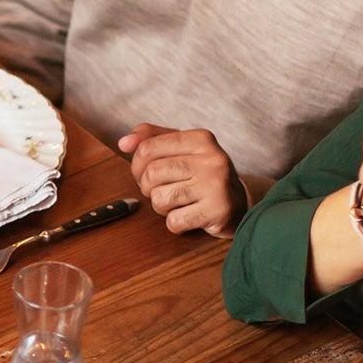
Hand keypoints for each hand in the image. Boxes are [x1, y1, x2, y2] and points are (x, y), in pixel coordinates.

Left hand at [118, 124, 242, 235]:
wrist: (238, 204)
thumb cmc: (202, 175)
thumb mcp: (182, 150)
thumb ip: (152, 139)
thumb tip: (124, 143)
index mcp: (201, 138)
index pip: (148, 148)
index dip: (137, 165)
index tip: (144, 173)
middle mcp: (212, 158)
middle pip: (151, 173)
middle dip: (147, 187)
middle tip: (160, 191)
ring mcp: (216, 185)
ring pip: (159, 198)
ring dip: (161, 206)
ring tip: (177, 203)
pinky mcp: (218, 211)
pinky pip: (174, 221)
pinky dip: (175, 223)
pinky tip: (189, 215)